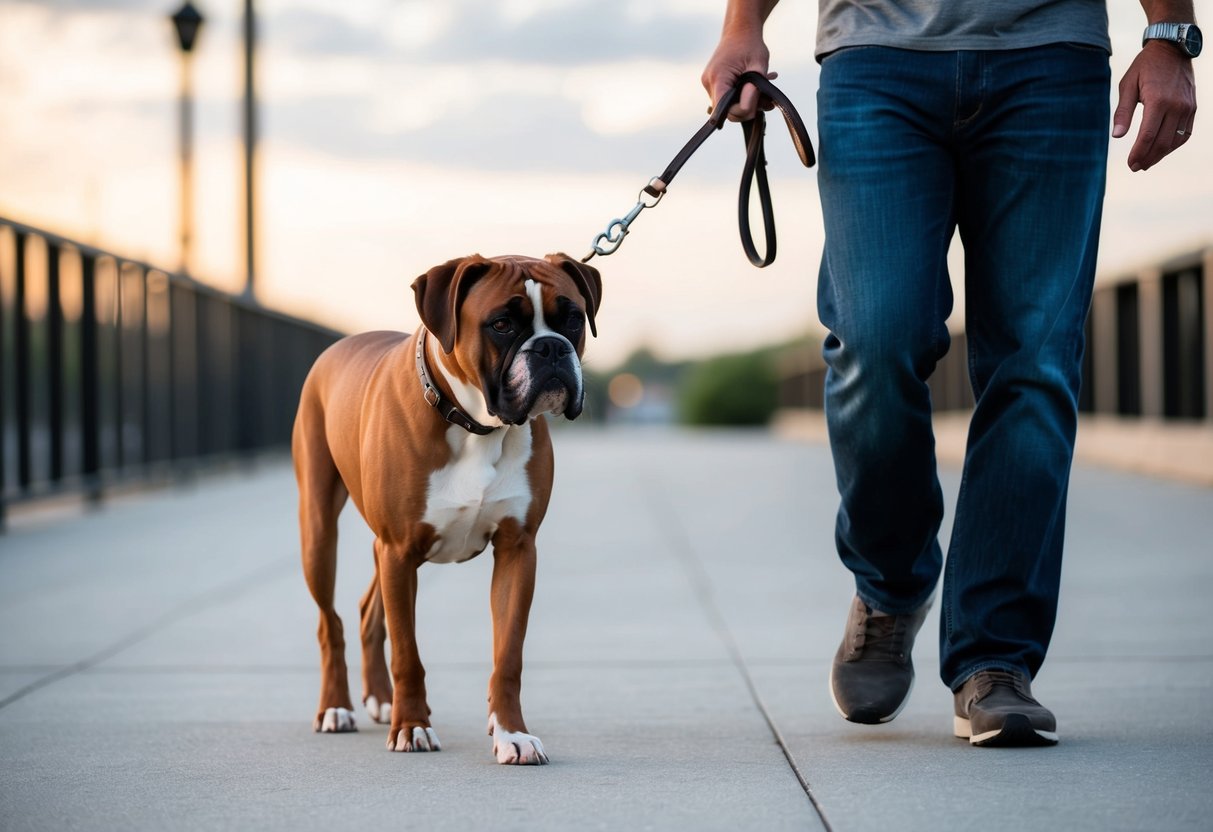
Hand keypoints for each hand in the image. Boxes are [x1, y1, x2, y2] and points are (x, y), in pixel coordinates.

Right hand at [700, 29, 773, 121]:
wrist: (740, 30)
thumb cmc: (750, 44)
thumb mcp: (758, 65)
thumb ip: (754, 89)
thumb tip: (748, 109)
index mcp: (718, 77)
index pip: (725, 109)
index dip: (743, 110)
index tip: (761, 102)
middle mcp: (708, 83)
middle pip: (726, 111)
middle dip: (748, 108)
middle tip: (767, 101)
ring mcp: (709, 84)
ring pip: (728, 106)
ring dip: (747, 102)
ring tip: (764, 92)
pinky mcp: (713, 84)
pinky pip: (728, 98)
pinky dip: (742, 96)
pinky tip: (755, 88)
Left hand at [1113, 40, 1196, 170]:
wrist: (1173, 48)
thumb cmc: (1145, 66)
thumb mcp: (1128, 85)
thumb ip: (1123, 112)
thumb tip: (1117, 136)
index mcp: (1158, 101)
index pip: (1148, 136)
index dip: (1138, 153)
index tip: (1130, 164)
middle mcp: (1176, 106)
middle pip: (1162, 142)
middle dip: (1148, 158)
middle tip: (1135, 167)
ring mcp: (1188, 107)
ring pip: (1175, 140)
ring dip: (1161, 155)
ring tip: (1146, 162)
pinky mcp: (1193, 107)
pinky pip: (1186, 133)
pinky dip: (1174, 144)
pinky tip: (1162, 150)